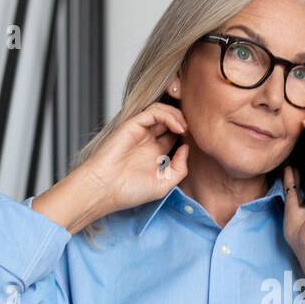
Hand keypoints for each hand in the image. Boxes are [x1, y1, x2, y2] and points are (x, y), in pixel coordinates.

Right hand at [39, 103, 189, 232]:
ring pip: (163, 113)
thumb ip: (179, 167)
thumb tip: (187, 148)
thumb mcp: (164, 184)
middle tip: (195, 130)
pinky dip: (168, 115)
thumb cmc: (129, 191)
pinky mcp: (132, 125)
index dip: (188, 136)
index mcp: (155, 155)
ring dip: (178, 116)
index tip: (199, 142)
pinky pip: (153, 112)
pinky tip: (177, 127)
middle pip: (170, 122)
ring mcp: (140, 133)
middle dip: (185, 122)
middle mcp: (148, 142)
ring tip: (186, 128)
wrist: (104, 189)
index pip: (175, 137)